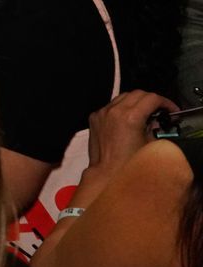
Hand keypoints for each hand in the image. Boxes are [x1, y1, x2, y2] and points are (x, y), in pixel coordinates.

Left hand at [79, 89, 178, 203]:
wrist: (107, 173)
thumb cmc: (129, 164)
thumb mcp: (151, 144)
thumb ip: (155, 127)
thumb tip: (157, 120)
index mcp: (130, 117)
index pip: (151, 98)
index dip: (165, 102)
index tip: (170, 109)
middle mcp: (114, 111)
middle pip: (137, 93)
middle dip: (151, 100)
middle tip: (160, 111)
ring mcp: (102, 113)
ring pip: (123, 97)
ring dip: (136, 102)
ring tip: (145, 114)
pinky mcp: (95, 117)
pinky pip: (111, 106)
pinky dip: (121, 108)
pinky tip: (128, 119)